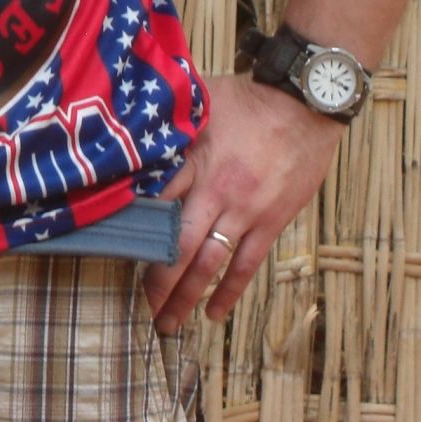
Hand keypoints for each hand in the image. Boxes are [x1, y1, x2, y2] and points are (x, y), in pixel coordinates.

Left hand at [142, 72, 345, 332]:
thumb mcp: (200, 103)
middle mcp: (216, 191)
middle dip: (156, 282)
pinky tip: (214, 315)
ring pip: (209, 264)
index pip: (154, 204)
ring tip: (168, 323)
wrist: (305, 103)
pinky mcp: (271, 221)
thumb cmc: (249, 98)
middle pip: (176, 246)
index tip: (114, 253)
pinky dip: (229, 292)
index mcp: (193, 160)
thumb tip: (135, 132)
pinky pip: (247, 265)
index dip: (133, 232)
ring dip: (186, 297)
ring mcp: (245, 210)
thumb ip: (172, 128)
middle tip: (140, 308)